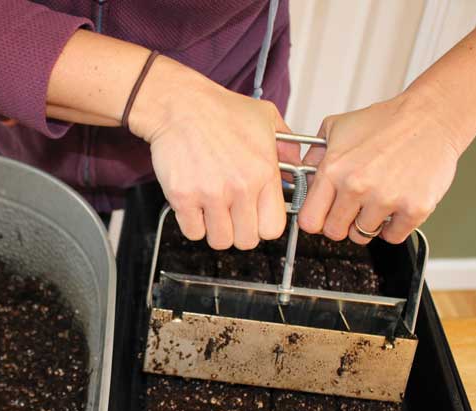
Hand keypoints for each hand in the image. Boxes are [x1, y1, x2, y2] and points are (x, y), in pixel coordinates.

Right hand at [128, 56, 299, 249]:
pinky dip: (193, 225)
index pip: (273, 228)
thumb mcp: (266, 118)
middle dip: (239, 231)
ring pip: (219, 241)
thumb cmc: (218, 109)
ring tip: (212, 211)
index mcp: (264, 172)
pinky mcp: (182, 197)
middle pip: (247, 240)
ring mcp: (210, 194)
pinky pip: (193, 232)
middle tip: (231, 216)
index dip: (263, 227)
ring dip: (216, 230)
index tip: (255, 218)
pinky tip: (194, 207)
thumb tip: (296, 166)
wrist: (179, 104)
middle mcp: (240, 187)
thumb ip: (287, 145)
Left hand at [299, 90, 462, 244]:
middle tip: (351, 209)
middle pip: (334, 232)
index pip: (309, 220)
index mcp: (334, 170)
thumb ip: (313, 156)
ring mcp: (386, 199)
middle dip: (340, 223)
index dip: (315, 220)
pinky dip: (392, 228)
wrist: (432, 116)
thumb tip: (300, 179)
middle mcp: (357, 186)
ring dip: (366, 224)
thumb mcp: (336, 128)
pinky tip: (394, 207)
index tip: (322, 216)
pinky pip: (393, 237)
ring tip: (375, 201)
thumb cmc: (387, 121)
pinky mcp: (414, 208)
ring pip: (362, 236)